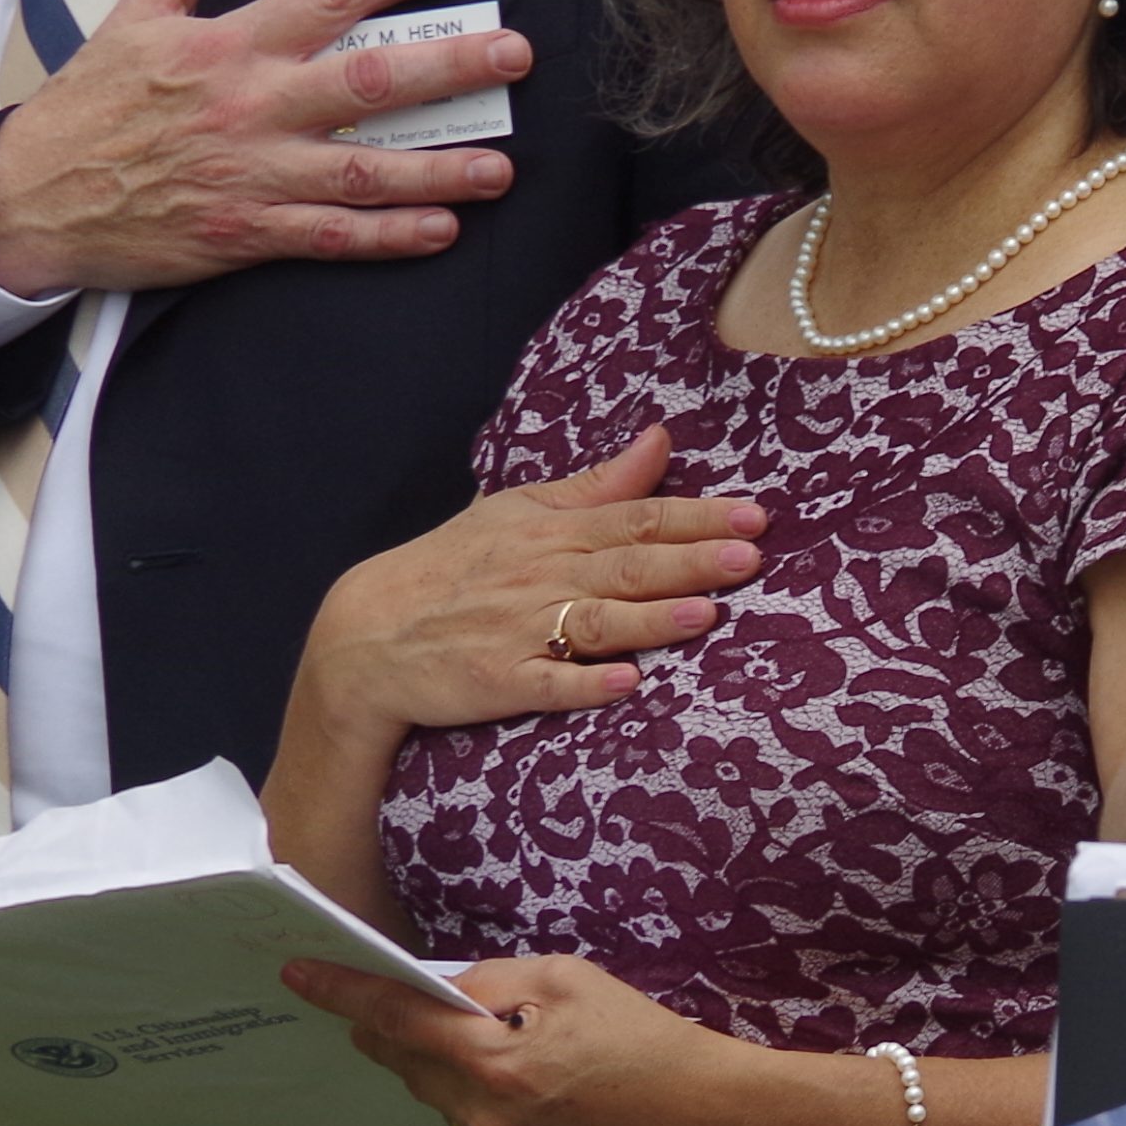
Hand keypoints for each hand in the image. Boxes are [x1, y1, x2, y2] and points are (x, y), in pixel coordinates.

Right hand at [0, 0, 535, 293]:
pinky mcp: (246, 233)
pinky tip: (440, 230)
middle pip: (367, 82)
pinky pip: (331, 236)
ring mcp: (252, 172)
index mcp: (227, 43)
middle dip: (449, 67)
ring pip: (362, 170)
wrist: (31, 197)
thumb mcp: (134, 11)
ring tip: (500, 166)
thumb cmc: (88, 104)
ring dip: (437, 169)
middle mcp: (250, 105)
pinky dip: (387, 236)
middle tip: (515, 57)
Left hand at [282, 951, 752, 1125]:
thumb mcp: (568, 980)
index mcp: (496, 1065)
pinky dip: (489, 1109)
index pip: (398, 1023)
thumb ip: (490, 984)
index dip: (346, 995)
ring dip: (457, 1074)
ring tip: (522, 1055)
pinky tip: (542, 1097)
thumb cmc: (646, 1040)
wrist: (707, 1118)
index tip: (302, 975)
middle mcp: (486, 1124)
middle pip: (413, 1068)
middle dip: (413, 1033)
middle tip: (438, 1009)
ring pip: (444, 1104)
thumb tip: (439, 994)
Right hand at [301, 426, 765, 732]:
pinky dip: (586, 684)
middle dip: (690, 562)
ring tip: (706, 615)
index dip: (697, 517)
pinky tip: (627, 682)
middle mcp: (542, 578)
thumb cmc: (455, 567)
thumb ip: (597, 485)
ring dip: (651, 619)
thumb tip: (661, 440)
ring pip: (596, 624)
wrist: (369, 633)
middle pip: (626, 568)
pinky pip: (548, 685)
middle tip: (750, 557)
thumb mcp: (519, 512)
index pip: (637, 518)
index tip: (755, 516)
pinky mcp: (499, 682)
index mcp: (553, 533)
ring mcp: (520, 632)